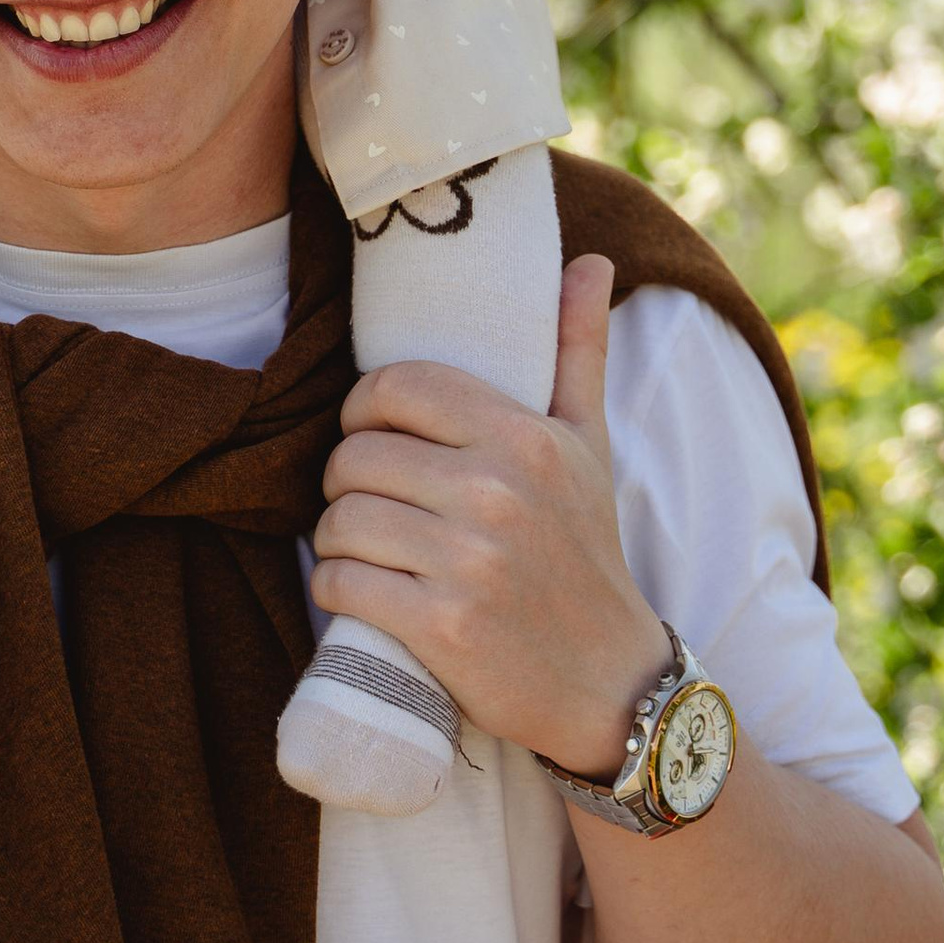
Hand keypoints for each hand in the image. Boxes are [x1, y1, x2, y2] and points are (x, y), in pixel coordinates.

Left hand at [309, 251, 664, 776]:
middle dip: (345, 478)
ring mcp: (469, 561)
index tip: (372, 436)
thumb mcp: (590, 445)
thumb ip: (578, 349)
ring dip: (333, 535)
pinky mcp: (442, 627)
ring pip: (339, 518)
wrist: (611, 681)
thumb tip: (591, 261)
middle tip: (365, 500)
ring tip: (359, 545)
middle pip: (356, 454)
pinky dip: (333, 586)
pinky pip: (341, 582)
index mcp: (524, 436)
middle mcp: (497, 491)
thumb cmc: (587, 552)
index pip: (397, 386)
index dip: (364, 408)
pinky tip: (358, 590)